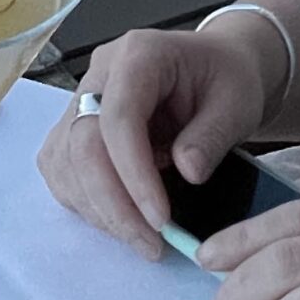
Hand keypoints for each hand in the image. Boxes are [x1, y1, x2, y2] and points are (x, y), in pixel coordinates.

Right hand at [36, 27, 268, 261]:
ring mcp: (81, 100)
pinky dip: (85, 201)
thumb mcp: (237, 102)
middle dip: (114, 204)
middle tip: (151, 245)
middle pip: (82, 145)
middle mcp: (98, 74)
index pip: (118, 118)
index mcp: (138, 54)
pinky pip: (62, 170)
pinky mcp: (74, 127)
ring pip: (65, 162)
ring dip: (99, 209)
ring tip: (143, 236)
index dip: (133, 175)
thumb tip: (187, 172)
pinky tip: (120, 217)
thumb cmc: (227, 78)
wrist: (217, 69)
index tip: (161, 219)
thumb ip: (212, 135)